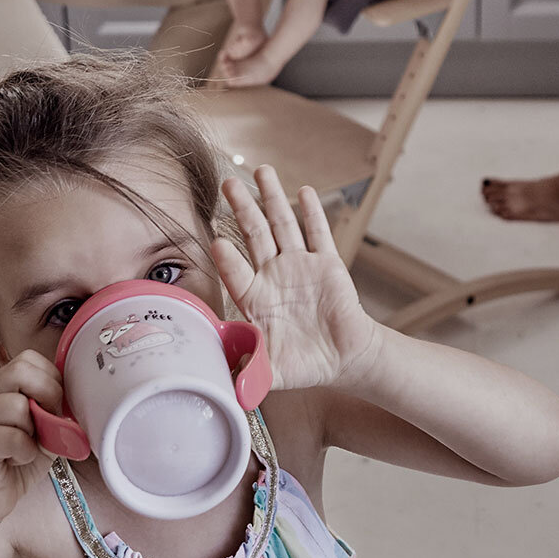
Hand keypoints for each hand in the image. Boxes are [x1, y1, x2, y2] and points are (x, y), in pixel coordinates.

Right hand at [0, 350, 63, 523]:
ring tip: (25, 448)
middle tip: (47, 425)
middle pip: (21, 372)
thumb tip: (76, 408)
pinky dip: (24, 452)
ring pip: (17, 406)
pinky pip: (11, 437)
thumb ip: (55, 416)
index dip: (51, 381)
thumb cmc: (12, 465)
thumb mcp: (42, 435)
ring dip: (33, 432)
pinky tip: (16, 460)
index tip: (55, 408)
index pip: (28, 359)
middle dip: (48, 397)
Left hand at [214, 165, 381, 390]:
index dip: (227, 259)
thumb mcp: (271, 372)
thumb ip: (249, 373)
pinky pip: (318, 234)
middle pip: (254, 236)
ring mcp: (299, 266)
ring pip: (283, 225)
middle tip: (228, 184)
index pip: (236, 273)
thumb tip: (225, 387)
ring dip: (273, 198)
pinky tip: (303, 191)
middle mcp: (273, 275)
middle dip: (242, 209)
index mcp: (255, 298)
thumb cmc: (303, 365)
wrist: (342, 360)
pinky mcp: (326, 264)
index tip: (216, 243)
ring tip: (262, 170)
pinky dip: (312, 213)